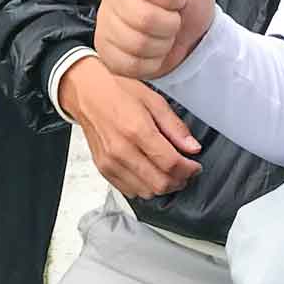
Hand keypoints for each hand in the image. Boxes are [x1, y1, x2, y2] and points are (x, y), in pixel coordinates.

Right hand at [58, 57, 202, 196]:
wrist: (87, 94)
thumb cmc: (119, 92)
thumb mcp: (154, 100)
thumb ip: (175, 127)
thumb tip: (193, 147)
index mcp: (137, 130)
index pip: (170, 163)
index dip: (189, 169)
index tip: (196, 165)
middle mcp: (122, 151)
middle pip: (160, 183)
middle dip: (179, 181)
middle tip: (186, 171)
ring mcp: (110, 163)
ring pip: (146, 192)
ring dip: (163, 187)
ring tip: (170, 172)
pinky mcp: (103, 170)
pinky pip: (130, 191)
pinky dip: (145, 187)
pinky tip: (150, 173)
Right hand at [94, 0, 215, 79]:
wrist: (189, 39)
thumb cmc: (191, 0)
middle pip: (142, 18)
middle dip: (169, 25)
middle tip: (173, 20)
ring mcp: (104, 21)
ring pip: (135, 43)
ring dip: (161, 46)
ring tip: (164, 36)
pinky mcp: (104, 49)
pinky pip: (127, 63)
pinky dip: (149, 64)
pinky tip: (152, 52)